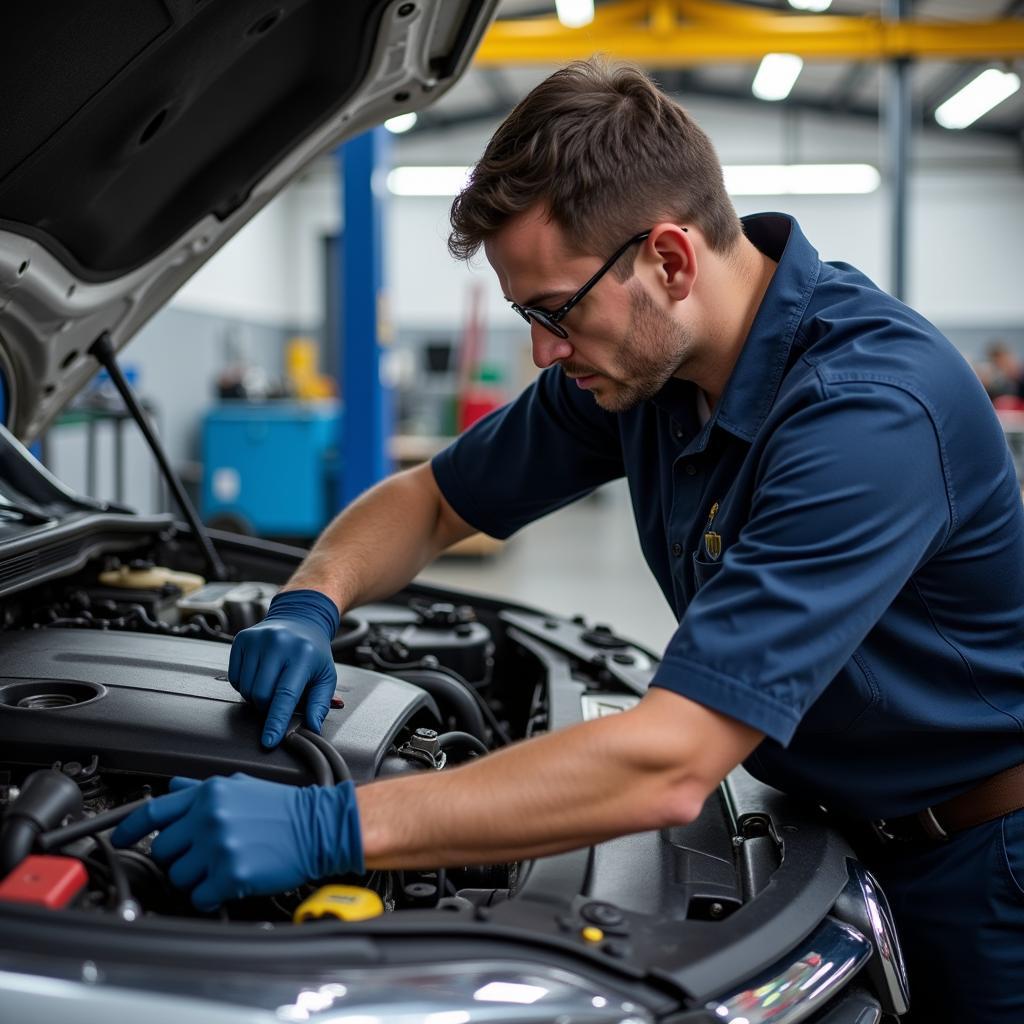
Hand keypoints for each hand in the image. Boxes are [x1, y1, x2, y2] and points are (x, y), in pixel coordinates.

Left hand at [111, 774, 362, 910]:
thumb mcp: (240, 785)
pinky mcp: (231, 873)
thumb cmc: (284, 808)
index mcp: (209, 793)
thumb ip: (200, 789)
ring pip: (178, 877)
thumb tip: (171, 788)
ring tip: (222, 866)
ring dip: (195, 878)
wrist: (320, 826)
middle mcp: (210, 816)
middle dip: (179, 857)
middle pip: (163, 849)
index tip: (121, 838)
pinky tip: (229, 881)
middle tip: (203, 855)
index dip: (130, 828)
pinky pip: (200, 896)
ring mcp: (219, 845)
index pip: (153, 811)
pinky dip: (211, 895)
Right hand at [229, 589, 340, 746]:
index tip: (269, 741)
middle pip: (261, 695)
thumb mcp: (325, 676)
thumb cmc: (313, 652)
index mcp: (303, 655)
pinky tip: (259, 674)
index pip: (286, 695)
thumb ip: (319, 703)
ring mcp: (258, 640)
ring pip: (246, 688)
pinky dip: (245, 684)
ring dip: (256, 696)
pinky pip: (235, 677)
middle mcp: (279, 644)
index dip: (276, 721)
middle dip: (268, 706)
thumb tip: (313, 726)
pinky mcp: (242, 639)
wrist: (300, 618)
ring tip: (271, 683)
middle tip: (278, 699)